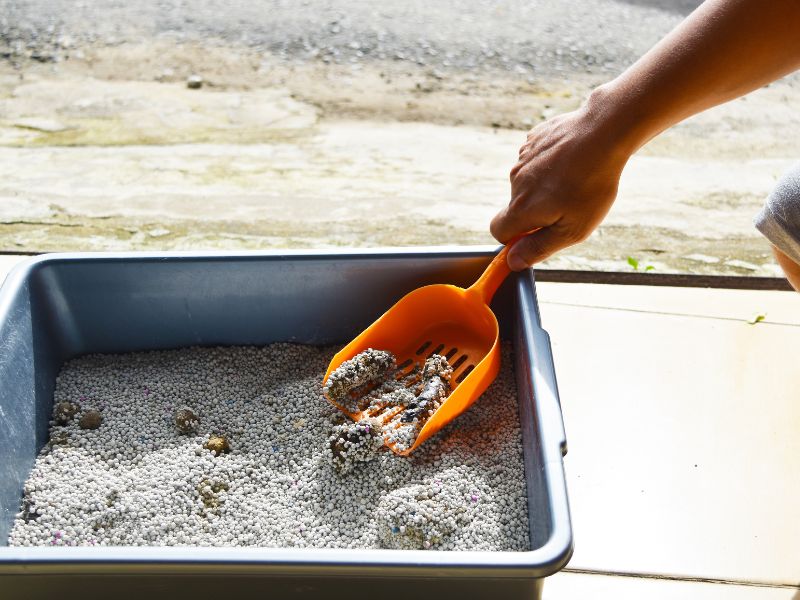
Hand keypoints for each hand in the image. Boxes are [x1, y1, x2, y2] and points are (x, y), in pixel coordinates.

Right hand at [490, 98, 632, 269]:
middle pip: (516, 206)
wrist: (603, 132)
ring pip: (526, 182)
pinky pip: (535, 159)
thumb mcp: (572, 230)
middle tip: (569, 205)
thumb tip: (513, 262)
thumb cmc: (591, 185)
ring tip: (575, 179)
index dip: (515, 238)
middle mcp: (514, 183)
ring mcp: (522, 158)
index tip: (538, 234)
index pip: (498, 231)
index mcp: (520, 208)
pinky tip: (572, 159)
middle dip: (535, 211)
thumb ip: (538, 248)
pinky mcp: (533, 139)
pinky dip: (549, 163)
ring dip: (543, 186)